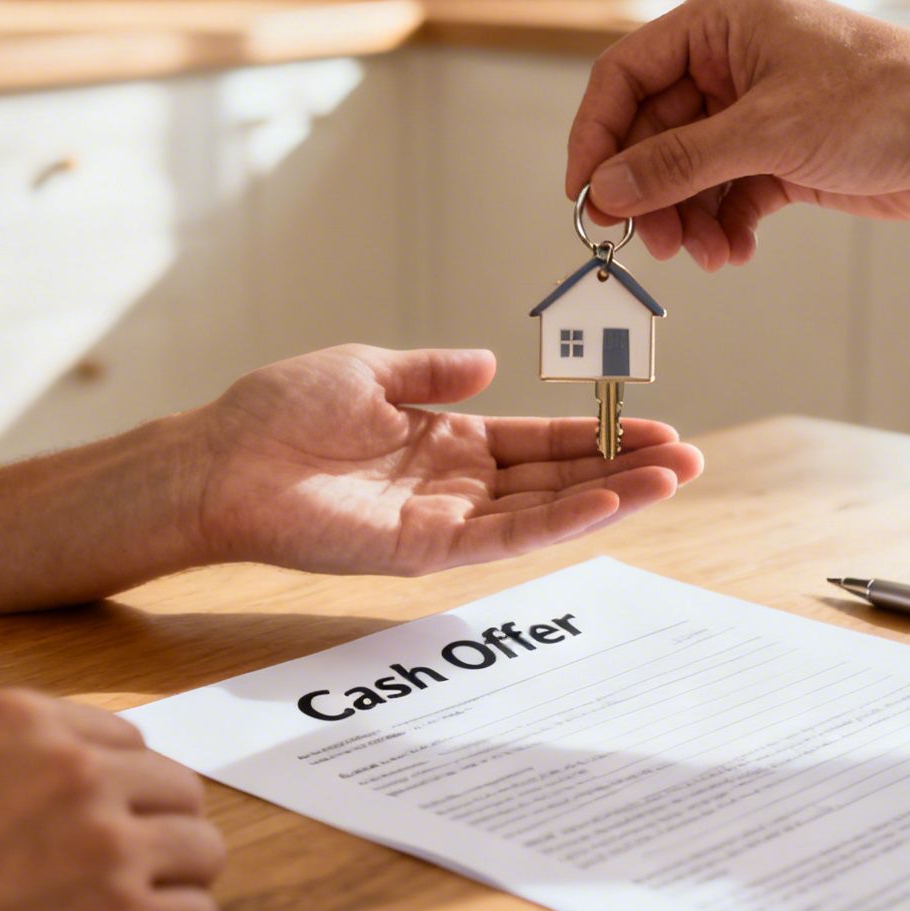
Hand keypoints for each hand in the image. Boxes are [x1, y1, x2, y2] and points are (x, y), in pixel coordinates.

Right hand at [0, 690, 222, 910]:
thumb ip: (9, 764)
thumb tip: (67, 776)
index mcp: (27, 723)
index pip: (128, 741)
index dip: (123, 789)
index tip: (106, 821)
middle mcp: (80, 772)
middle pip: (176, 791)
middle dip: (157, 831)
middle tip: (127, 874)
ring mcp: (110, 847)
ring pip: (202, 851)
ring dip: (175, 883)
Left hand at [187, 344, 703, 575]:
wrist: (219, 458)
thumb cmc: (278, 414)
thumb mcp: (370, 369)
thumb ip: (435, 371)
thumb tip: (492, 360)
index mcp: (447, 440)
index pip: (541, 441)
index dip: (599, 434)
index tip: (656, 424)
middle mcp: (455, 486)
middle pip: (559, 480)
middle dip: (625, 468)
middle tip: (690, 458)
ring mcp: (443, 521)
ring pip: (545, 511)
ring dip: (611, 497)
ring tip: (674, 478)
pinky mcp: (422, 551)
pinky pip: (503, 536)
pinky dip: (558, 522)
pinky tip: (607, 503)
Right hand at [565, 0, 909, 269]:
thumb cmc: (892, 100)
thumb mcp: (768, 133)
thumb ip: (679, 163)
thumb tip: (608, 189)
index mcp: (724, 23)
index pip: (627, 73)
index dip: (597, 134)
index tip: (585, 194)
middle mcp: (736, 62)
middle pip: (654, 131)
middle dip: (649, 191)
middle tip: (646, 241)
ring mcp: (761, 111)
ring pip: (690, 171)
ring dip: (687, 218)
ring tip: (702, 254)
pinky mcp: (786, 155)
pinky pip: (729, 194)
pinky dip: (724, 226)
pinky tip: (733, 252)